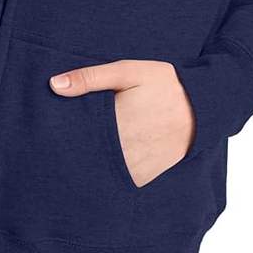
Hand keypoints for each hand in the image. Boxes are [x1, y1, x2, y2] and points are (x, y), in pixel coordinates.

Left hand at [49, 59, 195, 186]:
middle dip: (71, 150)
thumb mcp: (128, 71)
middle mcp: (124, 149)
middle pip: (84, 156)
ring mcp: (134, 167)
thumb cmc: (164, 85)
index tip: (51, 131)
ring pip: (98, 171)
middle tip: (57, 144)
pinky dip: (106, 173)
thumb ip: (90, 77)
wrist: (202, 108)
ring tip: (78, 152)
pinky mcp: (143, 177)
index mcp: (115, 122)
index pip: (75, 136)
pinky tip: (100, 160)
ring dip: (87, 164)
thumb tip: (54, 85)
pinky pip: (116, 180)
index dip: (61, 135)